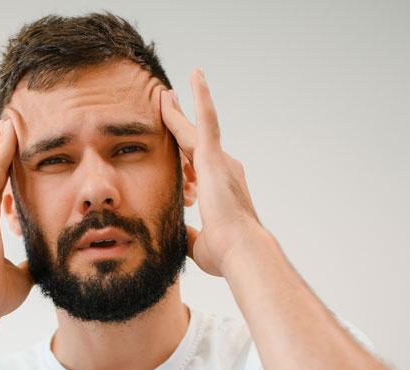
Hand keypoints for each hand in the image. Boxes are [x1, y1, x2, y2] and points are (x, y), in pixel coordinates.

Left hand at [160, 69, 262, 276]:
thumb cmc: (226, 254)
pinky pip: (207, 120)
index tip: (175, 144)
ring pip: (194, 128)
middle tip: (169, 103)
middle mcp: (223, 170)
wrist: (241, 251)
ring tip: (168, 91)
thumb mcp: (199, 243)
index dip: (182, 154)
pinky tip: (195, 76)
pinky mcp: (215, 157)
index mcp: (219, 188)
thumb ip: (189, 234)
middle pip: (193, 141)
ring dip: (180, 109)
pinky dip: (201, 97)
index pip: (194, 166)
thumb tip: (180, 236)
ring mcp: (220, 161)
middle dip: (180, 123)